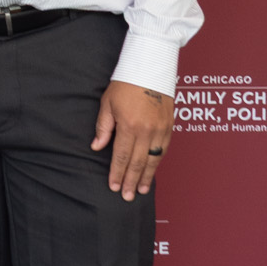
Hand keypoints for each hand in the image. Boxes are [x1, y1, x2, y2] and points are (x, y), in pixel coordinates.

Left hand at [92, 80, 173, 198]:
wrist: (151, 68)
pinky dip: (157, 164)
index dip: (117, 173)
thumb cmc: (126, 83)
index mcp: (129, 125)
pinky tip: (152, 172)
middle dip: (131, 181)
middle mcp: (147, 131)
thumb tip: (97, 146)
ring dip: (146, 177)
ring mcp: (160, 130)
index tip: (113, 186)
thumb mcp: (108, 103)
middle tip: (126, 196)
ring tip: (141, 191)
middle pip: (138, 163)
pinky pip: (163, 151)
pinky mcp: (169, 127)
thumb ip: (104, 127)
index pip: (122, 156)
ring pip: (153, 160)